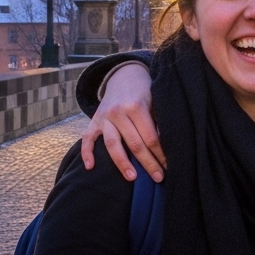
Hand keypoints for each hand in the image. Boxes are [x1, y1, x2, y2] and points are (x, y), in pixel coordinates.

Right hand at [80, 63, 162, 181]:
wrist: (123, 76)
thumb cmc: (144, 92)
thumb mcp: (154, 101)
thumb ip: (157, 121)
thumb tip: (166, 146)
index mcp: (136, 106)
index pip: (150, 136)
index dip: (160, 153)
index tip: (168, 165)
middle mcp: (118, 112)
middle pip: (134, 144)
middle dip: (148, 162)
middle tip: (158, 177)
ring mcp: (104, 117)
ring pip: (112, 144)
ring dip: (122, 163)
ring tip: (132, 178)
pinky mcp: (94, 121)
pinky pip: (87, 138)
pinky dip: (86, 153)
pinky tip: (90, 167)